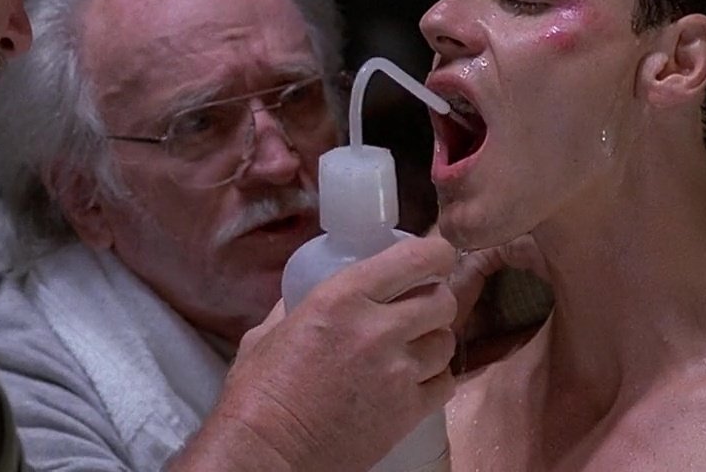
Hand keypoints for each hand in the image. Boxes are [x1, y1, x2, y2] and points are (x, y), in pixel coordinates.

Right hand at [171, 235, 457, 471]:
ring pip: (447, 341)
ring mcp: (397, 372)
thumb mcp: (267, 333)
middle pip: (442, 299)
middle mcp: (376, 329)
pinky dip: (436, 379)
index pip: (415, 259)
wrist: (269, 453)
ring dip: (434, 340)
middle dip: (435, 299)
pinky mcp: (407, 411)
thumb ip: (292, 308)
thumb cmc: (257, 395)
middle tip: (419, 307)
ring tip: (413, 348)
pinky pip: (446, 383)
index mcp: (340, 299)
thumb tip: (300, 298)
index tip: (434, 257)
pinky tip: (414, 380)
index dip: (435, 254)